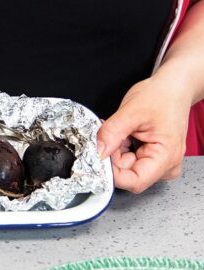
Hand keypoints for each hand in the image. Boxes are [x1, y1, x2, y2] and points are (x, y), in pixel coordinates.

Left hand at [97, 72, 191, 192]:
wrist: (172, 88)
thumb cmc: (161, 96)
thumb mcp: (131, 111)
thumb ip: (112, 133)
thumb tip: (98, 153)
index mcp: (166, 157)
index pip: (134, 181)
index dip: (113, 173)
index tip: (100, 156)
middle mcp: (166, 165)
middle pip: (128, 174)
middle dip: (113, 156)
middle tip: (111, 134)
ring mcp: (159, 162)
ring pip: (125, 166)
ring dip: (116, 150)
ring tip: (122, 130)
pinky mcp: (152, 157)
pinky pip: (128, 159)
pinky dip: (120, 148)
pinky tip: (125, 134)